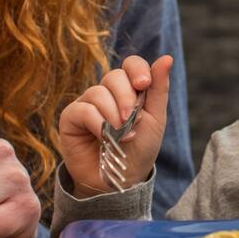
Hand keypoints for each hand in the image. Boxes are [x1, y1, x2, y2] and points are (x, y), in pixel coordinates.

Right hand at [59, 54, 171, 197]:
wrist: (122, 180)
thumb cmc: (140, 149)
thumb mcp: (155, 118)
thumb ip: (159, 88)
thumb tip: (167, 57)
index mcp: (129, 88)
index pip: (131, 64)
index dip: (137, 70)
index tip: (143, 85)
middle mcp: (106, 92)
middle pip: (114, 76)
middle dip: (126, 98)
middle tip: (133, 120)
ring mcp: (87, 103)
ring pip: (98, 93)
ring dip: (114, 116)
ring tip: (122, 136)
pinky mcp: (71, 118)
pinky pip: (83, 109)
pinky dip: (98, 123)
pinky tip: (105, 139)